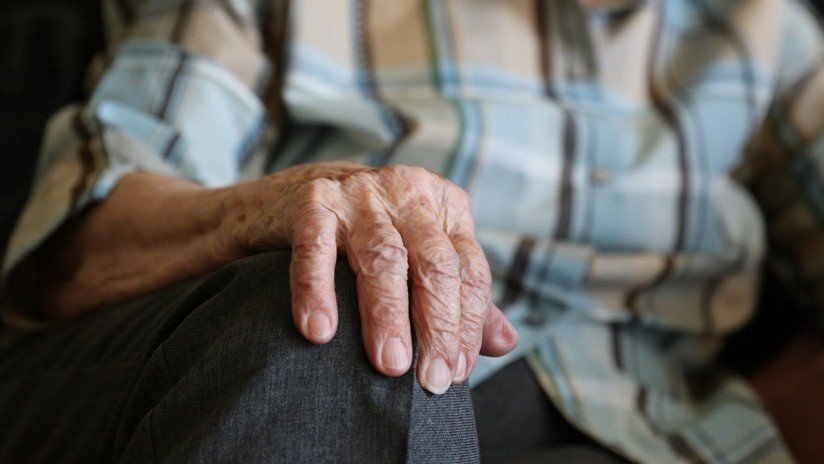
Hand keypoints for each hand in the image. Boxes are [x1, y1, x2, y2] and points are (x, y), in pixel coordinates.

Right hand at [233, 162, 518, 393]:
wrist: (297, 199)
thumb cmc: (373, 239)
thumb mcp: (421, 257)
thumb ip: (461, 298)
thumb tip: (505, 343)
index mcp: (446, 206)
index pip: (469, 270)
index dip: (466, 324)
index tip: (456, 372)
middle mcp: (409, 192)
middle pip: (434, 264)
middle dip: (436, 326)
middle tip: (430, 380)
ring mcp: (360, 194)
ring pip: (383, 257)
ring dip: (388, 316)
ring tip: (390, 364)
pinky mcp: (314, 201)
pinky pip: (316, 248)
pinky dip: (319, 291)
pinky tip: (321, 332)